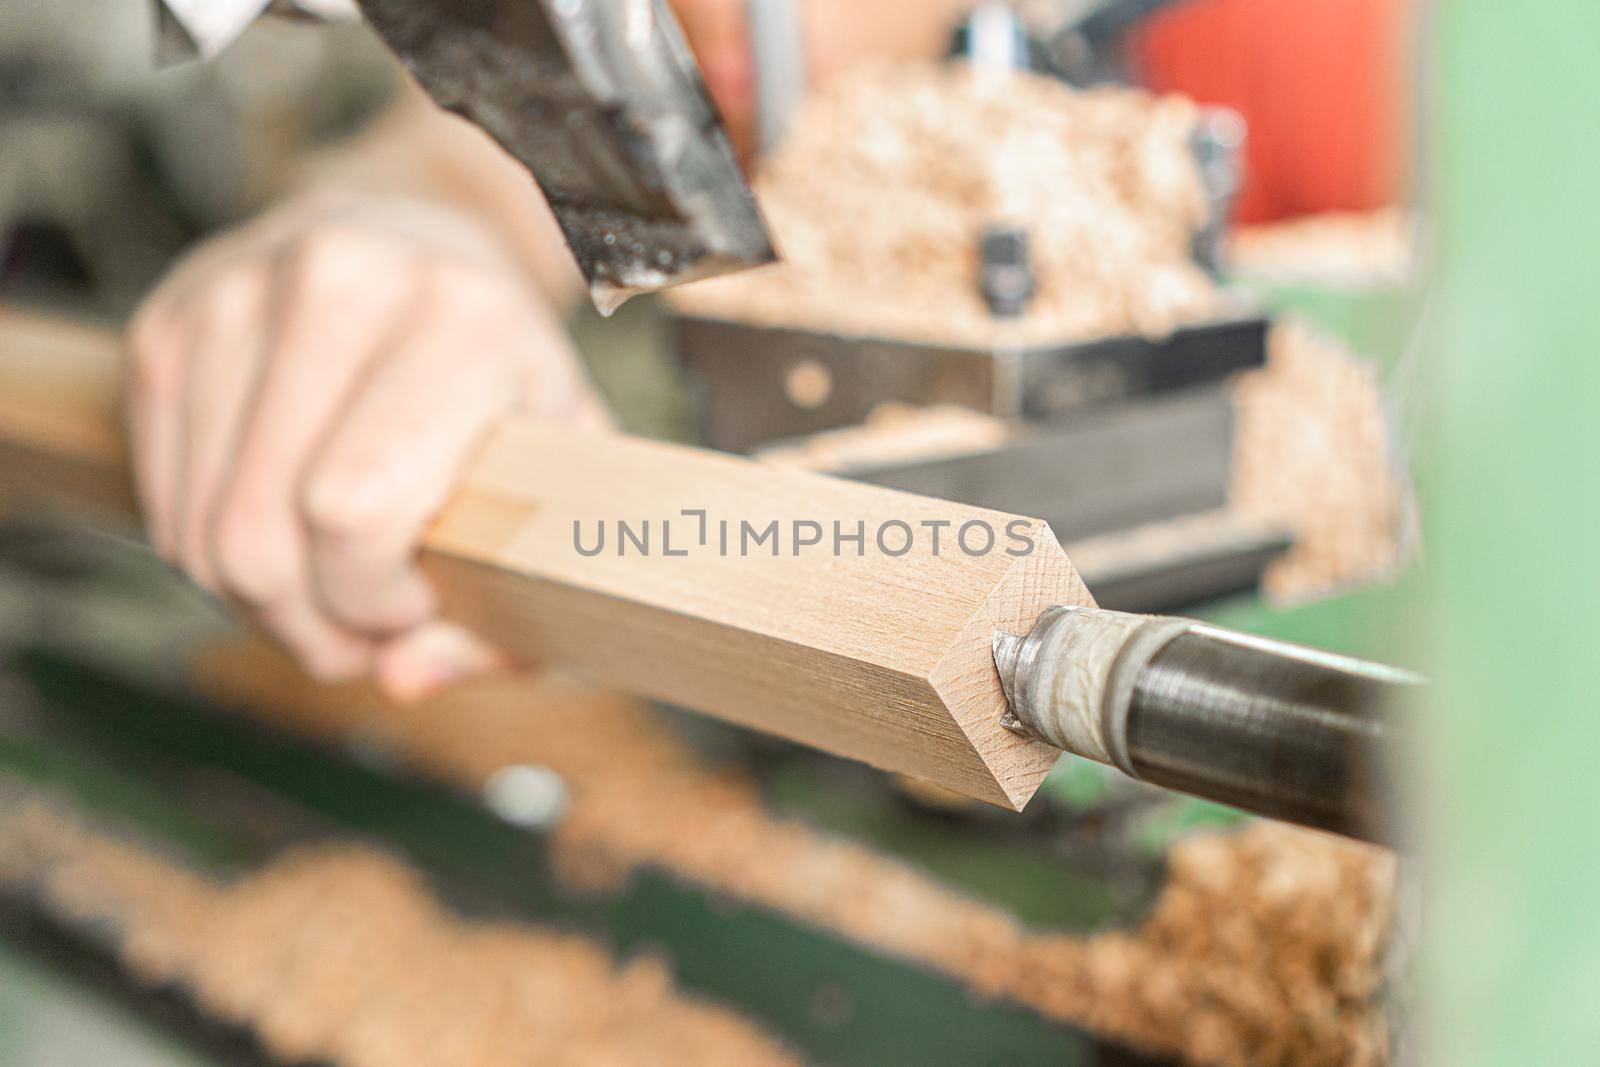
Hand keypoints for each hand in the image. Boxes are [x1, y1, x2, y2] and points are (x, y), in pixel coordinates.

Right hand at [126, 196, 609, 699]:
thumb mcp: (553, 480)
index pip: (355, 511)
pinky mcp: (167, 321)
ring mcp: (237, 292)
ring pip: (201, 536)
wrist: (424, 238)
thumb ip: (513, 600)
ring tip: (329, 585)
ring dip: (262, 602)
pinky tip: (282, 534)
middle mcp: (342, 282)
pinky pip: (163, 505)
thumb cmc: (502, 376)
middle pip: (261, 539)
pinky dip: (216, 554)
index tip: (418, 602)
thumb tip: (406, 680)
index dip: (377, 600)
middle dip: (312, 624)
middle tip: (363, 626)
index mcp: (461, 318)